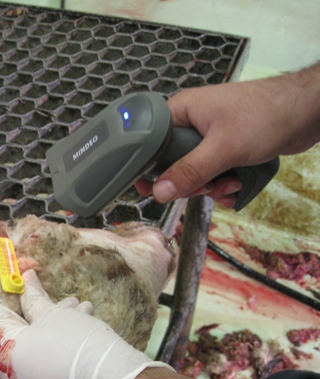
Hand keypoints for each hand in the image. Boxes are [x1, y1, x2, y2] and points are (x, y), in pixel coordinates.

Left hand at [0, 269, 170, 378]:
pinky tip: (82, 320)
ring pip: (34, 341)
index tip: (12, 277)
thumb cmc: (77, 346)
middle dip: (29, 304)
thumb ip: (33, 297)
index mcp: (4, 352)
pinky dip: (57, 336)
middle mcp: (13, 371)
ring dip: (51, 318)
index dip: (1, 293)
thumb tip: (26, 280)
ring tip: (75, 302)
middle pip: (13, 329)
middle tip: (39, 286)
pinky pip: (46, 355)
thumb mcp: (53, 314)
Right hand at [135, 64, 319, 206]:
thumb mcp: (223, 148)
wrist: (308, 111)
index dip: (149, 168)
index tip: (152, 189)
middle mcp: (191, 123)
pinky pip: (213, 174)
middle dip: (192, 182)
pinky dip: (224, 184)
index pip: (149, 143)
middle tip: (208, 184)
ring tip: (232, 181)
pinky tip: (238, 184)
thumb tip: (159, 192)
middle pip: (173, 164)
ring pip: (195, 173)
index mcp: (181, 112)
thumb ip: (189, 172)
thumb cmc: (267, 115)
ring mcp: (209, 137)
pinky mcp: (226, 148)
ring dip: (212, 185)